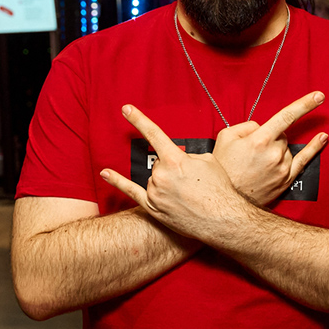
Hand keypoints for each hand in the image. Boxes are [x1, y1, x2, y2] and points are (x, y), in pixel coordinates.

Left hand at [101, 105, 251, 239]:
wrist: (223, 220)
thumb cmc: (219, 190)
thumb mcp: (208, 162)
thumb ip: (187, 156)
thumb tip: (177, 160)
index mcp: (175, 160)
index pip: (153, 134)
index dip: (138, 119)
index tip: (126, 108)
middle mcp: (160, 175)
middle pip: (159, 162)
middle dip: (173, 168)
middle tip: (192, 182)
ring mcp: (155, 192)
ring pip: (154, 178)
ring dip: (167, 183)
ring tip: (187, 195)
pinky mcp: (152, 208)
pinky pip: (131, 191)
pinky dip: (117, 181)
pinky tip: (105, 172)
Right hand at [212, 92, 327, 205]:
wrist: (224, 199)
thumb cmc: (223, 167)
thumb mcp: (226, 137)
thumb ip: (247, 125)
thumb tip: (262, 127)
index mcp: (259, 140)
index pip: (286, 116)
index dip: (304, 104)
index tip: (319, 96)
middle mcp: (274, 153)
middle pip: (282, 135)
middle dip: (270, 138)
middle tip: (251, 153)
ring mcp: (282, 167)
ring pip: (287, 148)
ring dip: (276, 149)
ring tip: (257, 163)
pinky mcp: (286, 179)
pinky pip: (304, 160)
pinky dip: (314, 148)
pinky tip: (322, 138)